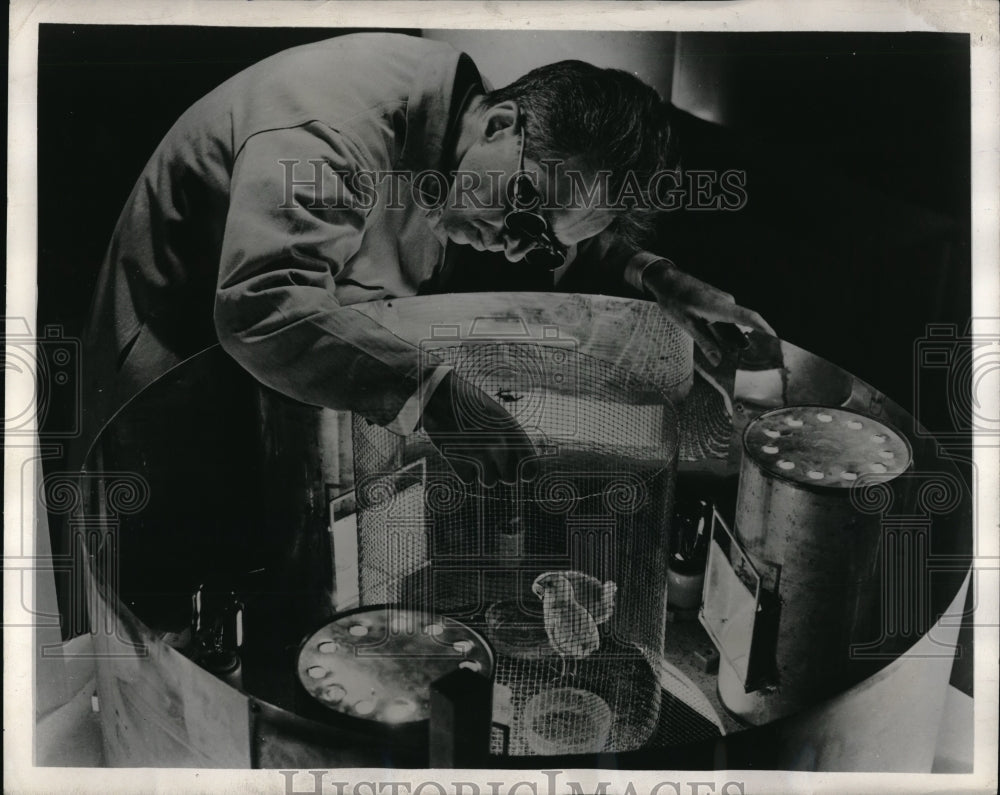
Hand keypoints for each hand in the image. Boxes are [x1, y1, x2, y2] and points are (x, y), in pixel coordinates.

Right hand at [420, 371, 536, 485]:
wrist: (440, 395)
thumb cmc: (470, 404)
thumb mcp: (498, 417)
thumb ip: (510, 440)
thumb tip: (516, 464)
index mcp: (513, 433)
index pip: (531, 470)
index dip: (524, 472)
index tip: (519, 471)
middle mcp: (500, 447)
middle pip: (509, 479)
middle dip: (500, 471)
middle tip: (488, 455)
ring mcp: (480, 456)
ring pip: (489, 482)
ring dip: (482, 472)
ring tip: (473, 451)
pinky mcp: (459, 463)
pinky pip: (468, 479)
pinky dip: (464, 469)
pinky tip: (460, 451)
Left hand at [642, 259, 775, 365]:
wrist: (666, 280)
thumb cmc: (674, 300)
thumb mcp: (687, 324)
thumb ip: (705, 343)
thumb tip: (718, 361)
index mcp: (721, 307)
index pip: (749, 317)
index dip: (765, 328)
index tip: (778, 339)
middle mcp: (726, 303)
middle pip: (744, 323)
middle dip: (754, 339)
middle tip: (763, 358)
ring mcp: (721, 303)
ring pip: (733, 324)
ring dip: (738, 339)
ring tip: (747, 358)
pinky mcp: (715, 304)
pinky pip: (726, 321)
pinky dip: (728, 334)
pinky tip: (729, 347)